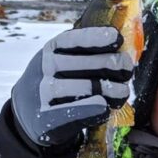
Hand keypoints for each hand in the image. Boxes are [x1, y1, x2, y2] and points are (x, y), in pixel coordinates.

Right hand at [12, 26, 133, 146]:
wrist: (31, 112)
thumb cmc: (61, 80)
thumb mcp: (67, 59)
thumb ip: (91, 53)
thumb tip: (124, 54)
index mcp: (53, 48)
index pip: (78, 39)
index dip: (100, 38)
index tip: (117, 39)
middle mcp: (46, 68)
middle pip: (97, 64)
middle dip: (118, 67)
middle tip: (126, 72)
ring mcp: (44, 94)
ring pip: (93, 89)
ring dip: (116, 92)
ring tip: (120, 92)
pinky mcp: (48, 119)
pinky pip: (81, 113)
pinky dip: (98, 110)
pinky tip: (105, 108)